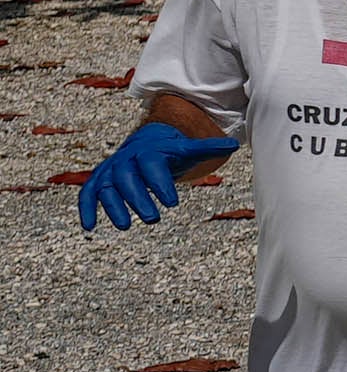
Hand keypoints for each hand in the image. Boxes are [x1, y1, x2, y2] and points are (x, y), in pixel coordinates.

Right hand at [75, 118, 232, 229]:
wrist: (145, 144)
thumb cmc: (169, 152)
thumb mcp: (187, 149)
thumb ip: (207, 148)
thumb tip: (234, 144)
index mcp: (147, 152)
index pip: (152, 167)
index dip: (160, 184)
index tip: (173, 203)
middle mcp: (125, 160)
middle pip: (128, 180)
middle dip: (138, 199)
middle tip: (153, 219)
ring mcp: (110, 171)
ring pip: (106, 188)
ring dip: (113, 207)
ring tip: (125, 226)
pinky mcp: (100, 182)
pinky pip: (88, 194)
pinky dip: (86, 209)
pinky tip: (89, 227)